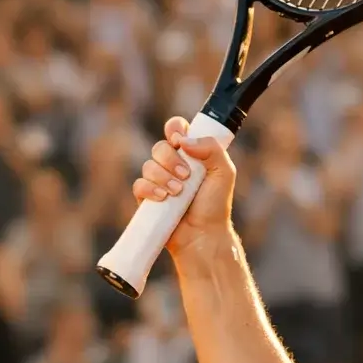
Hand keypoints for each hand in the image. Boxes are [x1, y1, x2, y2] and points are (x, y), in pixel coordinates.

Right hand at [133, 116, 237, 258]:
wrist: (204, 233)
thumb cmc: (215, 204)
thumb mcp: (224, 172)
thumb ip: (211, 149)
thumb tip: (184, 140)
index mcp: (191, 153)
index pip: (176, 129)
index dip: (174, 128)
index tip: (179, 139)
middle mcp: (173, 164)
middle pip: (160, 147)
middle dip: (171, 159)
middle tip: (186, 175)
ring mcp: (158, 180)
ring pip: (149, 165)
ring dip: (164, 177)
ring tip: (179, 192)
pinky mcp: (147, 197)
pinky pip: (139, 184)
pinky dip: (150, 189)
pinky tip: (163, 198)